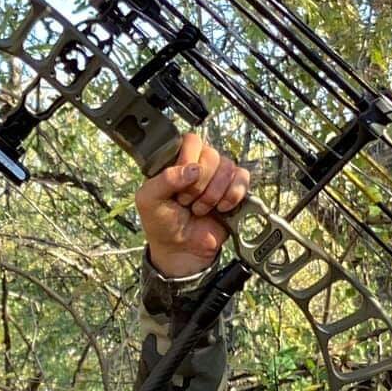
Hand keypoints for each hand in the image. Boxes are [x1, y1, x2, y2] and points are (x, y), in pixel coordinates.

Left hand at [136, 132, 249, 280]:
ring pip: (227, 167)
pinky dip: (232, 196)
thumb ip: (163, 179)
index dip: (187, 161)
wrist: (181, 250)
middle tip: (187, 202)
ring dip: (212, 195)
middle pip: (211, 155)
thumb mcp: (149, 200)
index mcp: (178, 160)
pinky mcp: (235, 188)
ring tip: (200, 209)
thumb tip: (192, 168)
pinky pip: (242, 178)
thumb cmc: (162, 224)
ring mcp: (219, 175)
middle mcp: (200, 163)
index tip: (179, 186)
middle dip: (198, 185)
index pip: (192, 141)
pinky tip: (220, 208)